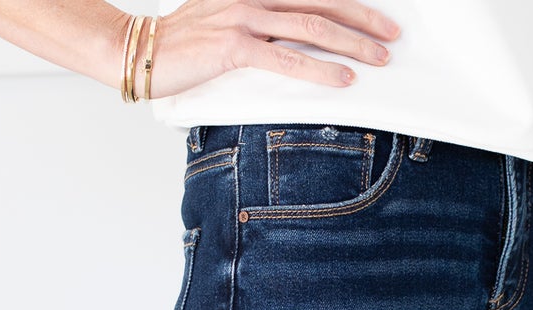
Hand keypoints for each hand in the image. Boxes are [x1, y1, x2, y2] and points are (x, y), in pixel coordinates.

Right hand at [134, 0, 400, 96]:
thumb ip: (259, 24)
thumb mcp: (225, 19)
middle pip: (322, 3)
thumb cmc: (183, 42)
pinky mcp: (234, 47)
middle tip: (392, 37)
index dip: (349, 3)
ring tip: (377, 59)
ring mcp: (244, 18)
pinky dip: (318, 70)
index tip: (378, 18)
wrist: (141, 51)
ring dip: (351, 44)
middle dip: (363, 20)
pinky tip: (342, 79)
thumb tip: (291, 41)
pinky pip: (286, 60)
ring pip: (311, 27)